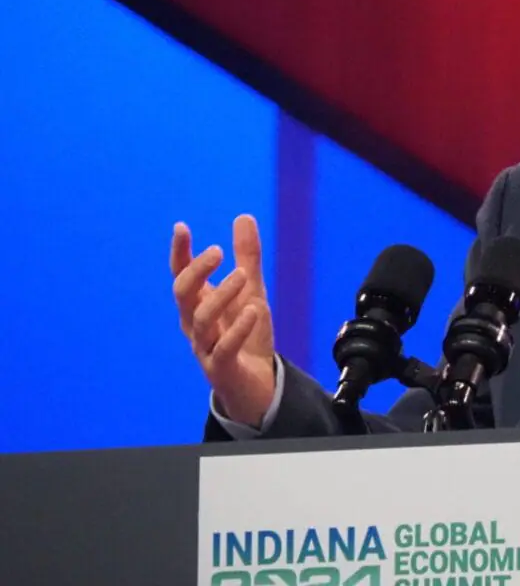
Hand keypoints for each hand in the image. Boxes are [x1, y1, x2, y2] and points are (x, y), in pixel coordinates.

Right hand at [171, 214, 276, 426]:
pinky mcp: (221, 368)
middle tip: (217, 251)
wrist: (258, 384)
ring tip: (243, 275)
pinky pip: (224, 349)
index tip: (181, 227)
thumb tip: (243, 216)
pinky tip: (254, 311)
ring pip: (201, 320)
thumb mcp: (252, 291)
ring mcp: (206, 347)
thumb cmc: (248, 334)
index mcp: (199, 304)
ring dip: (221, 295)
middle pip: (182, 295)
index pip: (182, 275)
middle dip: (195, 272)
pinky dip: (237, 329)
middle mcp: (196, 324)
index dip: (179, 253)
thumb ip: (247, 257)